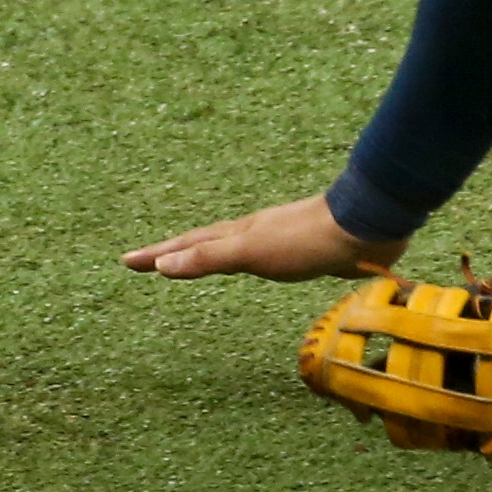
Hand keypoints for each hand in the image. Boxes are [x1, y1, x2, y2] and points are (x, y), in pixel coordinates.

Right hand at [123, 195, 403, 281]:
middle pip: (205, 242)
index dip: (157, 254)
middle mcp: (255, 233)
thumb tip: (162, 264)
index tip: (126, 261)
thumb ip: (208, 257)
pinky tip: (261, 264)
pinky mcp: (305, 251)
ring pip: (234, 248)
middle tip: (147, 261)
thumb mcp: (250, 251)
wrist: (366, 228)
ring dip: (209, 254)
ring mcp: (279, 240)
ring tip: (195, 260)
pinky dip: (246, 261)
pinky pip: (263, 257)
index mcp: (238, 234)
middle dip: (174, 252)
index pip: (187, 244)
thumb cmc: (307, 240)